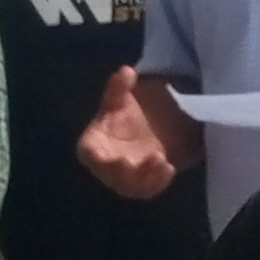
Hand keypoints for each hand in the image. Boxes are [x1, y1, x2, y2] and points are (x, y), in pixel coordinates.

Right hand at [77, 69, 177, 199]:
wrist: (144, 130)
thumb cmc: (123, 116)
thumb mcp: (121, 99)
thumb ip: (120, 87)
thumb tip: (126, 71)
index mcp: (93, 144)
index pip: (89, 153)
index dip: (98, 157)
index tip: (112, 154)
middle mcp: (106, 165)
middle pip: (110, 174)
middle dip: (121, 171)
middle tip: (132, 162)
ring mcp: (125, 177)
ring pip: (131, 185)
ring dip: (145, 177)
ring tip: (162, 162)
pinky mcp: (143, 183)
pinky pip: (149, 188)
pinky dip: (158, 181)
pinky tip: (170, 167)